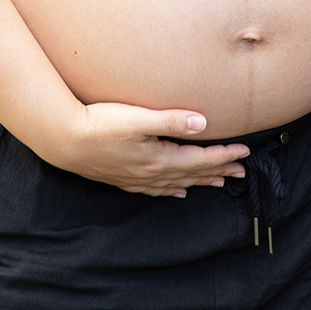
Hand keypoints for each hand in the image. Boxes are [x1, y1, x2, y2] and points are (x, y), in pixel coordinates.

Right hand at [58, 102, 249, 196]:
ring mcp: (137, 178)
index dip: (223, 155)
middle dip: (218, 170)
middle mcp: (151, 173)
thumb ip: (171, 120)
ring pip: (177, 183)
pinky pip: (156, 189)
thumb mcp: (138, 118)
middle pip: (193, 173)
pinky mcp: (124, 178)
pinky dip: (172, 190)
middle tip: (241, 172)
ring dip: (200, 181)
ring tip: (217, 182)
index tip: (244, 152)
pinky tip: (176, 191)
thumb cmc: (101, 124)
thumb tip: (203, 123)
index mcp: (159, 158)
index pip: (200, 158)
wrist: (66, 140)